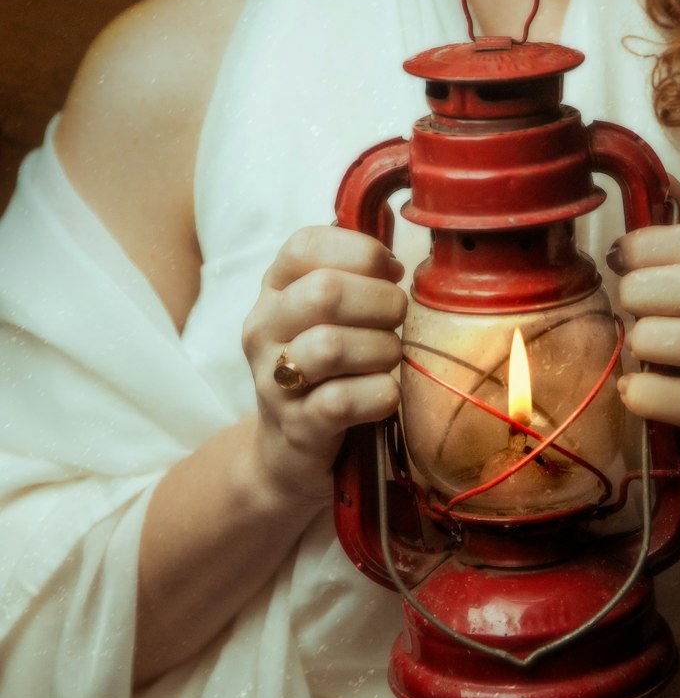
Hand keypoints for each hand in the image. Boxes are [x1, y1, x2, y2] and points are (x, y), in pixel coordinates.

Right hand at [241, 226, 407, 507]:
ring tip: (390, 358)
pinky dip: (380, 394)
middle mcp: (264, 328)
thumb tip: (394, 255)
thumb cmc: (327, 368)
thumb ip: (356, 275)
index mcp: (274, 288)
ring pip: (330, 346)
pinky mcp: (295, 426)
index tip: (391, 272)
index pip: (305, 245)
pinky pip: (342, 401)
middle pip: (324, 292)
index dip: (360, 251)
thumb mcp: (331, 313)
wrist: (289, 452)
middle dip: (381, 302)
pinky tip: (387, 394)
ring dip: (381, 349)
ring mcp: (273, 379)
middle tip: (398, 320)